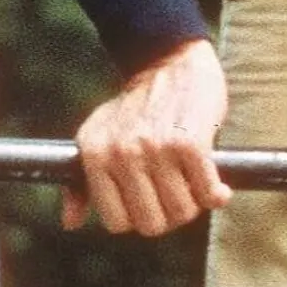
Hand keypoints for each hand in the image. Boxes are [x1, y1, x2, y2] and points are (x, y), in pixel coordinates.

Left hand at [65, 39, 230, 235]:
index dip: (137, 218)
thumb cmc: (135, 109)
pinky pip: (207, 194)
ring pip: (180, 212)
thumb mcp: (98, 139)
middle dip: (168, 217)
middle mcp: (122, 153)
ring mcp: (157, 148)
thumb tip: (69, 223)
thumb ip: (81, 183)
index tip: (150, 203)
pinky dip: (216, 195)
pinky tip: (217, 186)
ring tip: (193, 186)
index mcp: (94, 155)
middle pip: (150, 223)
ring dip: (194, 205)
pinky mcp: (191, 143)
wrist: (170, 63)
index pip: (116, 222)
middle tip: (176, 196)